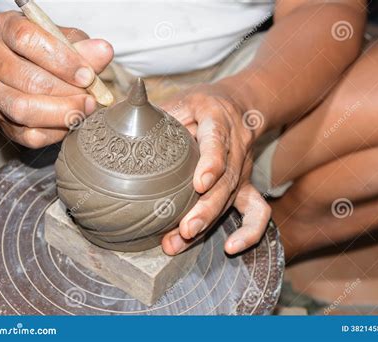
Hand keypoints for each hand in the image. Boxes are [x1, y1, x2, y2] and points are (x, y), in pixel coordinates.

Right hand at [0, 11, 112, 147]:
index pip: (26, 39)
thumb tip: (103, 51)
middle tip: (91, 97)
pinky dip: (56, 131)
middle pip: (27, 79)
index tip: (87, 75)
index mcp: (5, 29)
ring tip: (85, 108)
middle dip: (67, 91)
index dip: (62, 60)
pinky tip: (71, 121)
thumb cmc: (42, 50)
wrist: (15, 68)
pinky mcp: (4, 122)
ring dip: (62, 112)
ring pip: (23, 108)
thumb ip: (82, 47)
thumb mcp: (62, 39)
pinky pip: (28, 134)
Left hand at [160, 83, 270, 255]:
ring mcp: (243, 169)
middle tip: (186, 229)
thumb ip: (156, 115)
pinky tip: (232, 248)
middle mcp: (236, 148)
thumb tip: (120, 129)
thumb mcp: (180, 100)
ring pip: (233, 200)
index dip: (211, 163)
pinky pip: (257, 211)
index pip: (218, 142)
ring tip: (182, 241)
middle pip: (227, 181)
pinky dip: (249, 232)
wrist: (238, 106)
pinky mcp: (245, 185)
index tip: (199, 184)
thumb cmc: (201, 105)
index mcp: (218, 120)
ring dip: (210, 224)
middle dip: (207, 209)